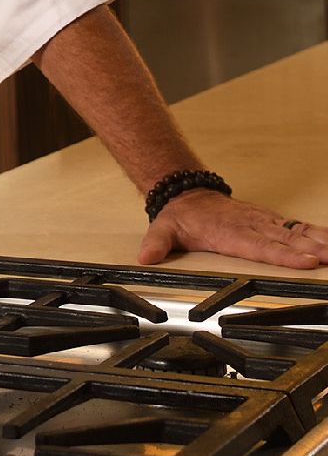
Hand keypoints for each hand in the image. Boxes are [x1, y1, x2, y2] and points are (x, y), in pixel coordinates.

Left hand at [138, 190, 327, 268]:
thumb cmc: (180, 217)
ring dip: (322, 242)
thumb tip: (145, 256)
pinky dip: (319, 234)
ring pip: (297, 232)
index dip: (284, 255)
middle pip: (286, 240)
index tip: (307, 261)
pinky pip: (298, 227)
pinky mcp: (271, 221)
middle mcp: (252, 226)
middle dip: (313, 250)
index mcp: (230, 232)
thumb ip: (156, 243)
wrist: (188, 194)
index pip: (260, 246)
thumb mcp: (163, 228)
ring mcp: (264, 222)